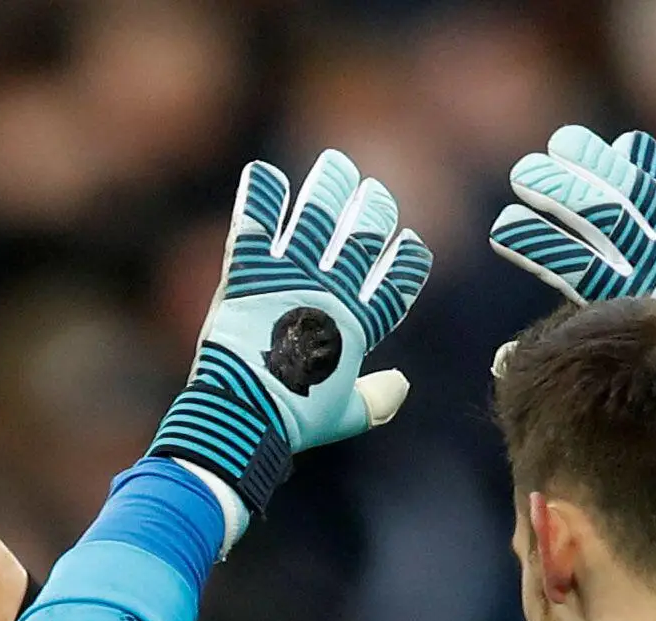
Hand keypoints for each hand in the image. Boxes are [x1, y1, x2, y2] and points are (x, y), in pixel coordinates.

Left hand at [149, 150, 433, 516]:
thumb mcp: (344, 416)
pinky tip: (262, 172)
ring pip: (317, 221)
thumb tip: (401, 384)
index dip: (405, 262)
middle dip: (372, 212)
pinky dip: (259, 196)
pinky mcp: (247, 275)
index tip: (411, 244)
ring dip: (328, 189)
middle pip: (360, 240)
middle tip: (374, 191)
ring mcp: (289, 280)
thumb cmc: (294, 420)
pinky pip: (255, 225)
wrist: (243, 416)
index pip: (394, 284)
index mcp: (357, 327)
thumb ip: (376, 400)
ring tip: (336, 164)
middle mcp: (329, 294)